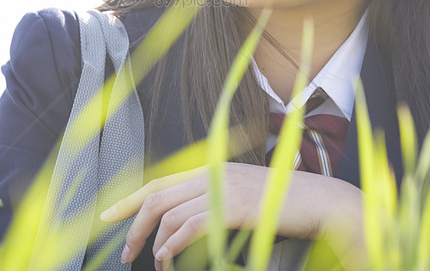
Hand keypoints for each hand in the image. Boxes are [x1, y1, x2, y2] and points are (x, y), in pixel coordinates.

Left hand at [99, 163, 365, 269]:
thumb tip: (186, 221)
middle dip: (134, 225)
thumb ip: (216, 200)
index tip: (107, 216)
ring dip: (155, 243)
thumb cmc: (286, 203)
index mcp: (212, 169)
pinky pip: (189, 227)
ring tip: (154, 265)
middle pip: (157, 196)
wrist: (322, 202)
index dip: (130, 199)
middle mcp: (212, 174)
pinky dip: (173, 246)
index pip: (160, 181)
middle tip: (125, 252)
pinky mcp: (234, 208)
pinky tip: (168, 261)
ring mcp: (223, 189)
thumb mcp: (245, 195)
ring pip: (170, 214)